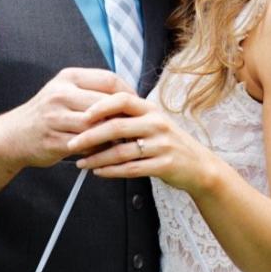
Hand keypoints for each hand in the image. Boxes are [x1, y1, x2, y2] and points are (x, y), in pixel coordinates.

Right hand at [9, 68, 134, 168]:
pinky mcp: (53, 140)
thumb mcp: (65, 91)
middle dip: (123, 116)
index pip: (109, 80)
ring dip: (112, 135)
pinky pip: (86, 146)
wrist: (13, 135)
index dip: (128, 94)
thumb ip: (92, 90)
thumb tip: (129, 98)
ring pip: (97, 126)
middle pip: (106, 103)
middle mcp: (61, 94)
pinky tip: (105, 151)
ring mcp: (55, 118)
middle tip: (135, 126)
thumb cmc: (48, 113)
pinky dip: (99, 149)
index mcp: (68, 78)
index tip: (137, 105)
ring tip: (124, 140)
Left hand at [68, 93, 215, 195]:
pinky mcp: (164, 165)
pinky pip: (131, 169)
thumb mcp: (153, 123)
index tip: (81, 115)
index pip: (122, 99)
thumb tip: (92, 113)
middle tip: (71, 142)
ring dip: (97, 158)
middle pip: (117, 126)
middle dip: (90, 136)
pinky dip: (111, 171)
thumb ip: (129, 117)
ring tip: (80, 163)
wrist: (199, 166)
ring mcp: (162, 145)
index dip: (100, 106)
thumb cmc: (168, 143)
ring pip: (121, 151)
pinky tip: (98, 172)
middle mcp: (157, 124)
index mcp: (151, 110)